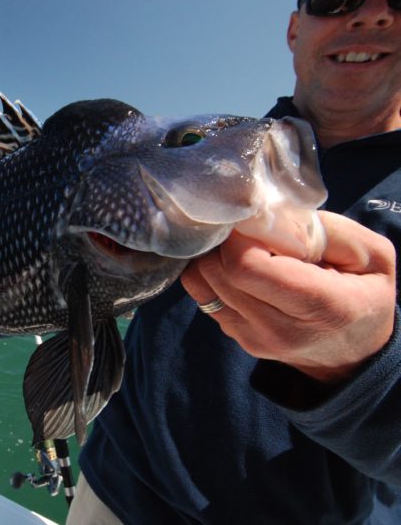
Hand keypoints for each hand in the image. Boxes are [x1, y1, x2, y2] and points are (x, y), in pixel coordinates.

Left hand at [181, 211, 395, 383]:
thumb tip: (271, 218)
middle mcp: (278, 330)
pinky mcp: (234, 337)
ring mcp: (251, 337)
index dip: (239, 237)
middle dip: (224, 242)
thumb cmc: (365, 295)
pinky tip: (237, 267)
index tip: (252, 222)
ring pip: (201, 282)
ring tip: (244, 249)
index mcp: (320, 306)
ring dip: (214, 256)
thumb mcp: (372, 256)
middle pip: (216, 271)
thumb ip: (327, 231)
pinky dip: (211, 273)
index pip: (245, 267)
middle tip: (247, 232)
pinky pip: (201, 294)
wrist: (353, 354)